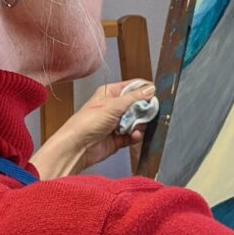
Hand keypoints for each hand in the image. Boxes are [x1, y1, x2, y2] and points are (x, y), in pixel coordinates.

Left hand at [31, 80, 155, 179]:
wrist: (77, 147)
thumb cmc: (87, 122)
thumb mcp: (114, 105)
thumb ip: (135, 97)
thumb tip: (151, 89)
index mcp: (110, 93)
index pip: (132, 87)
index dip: (144, 90)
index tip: (156, 94)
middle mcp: (114, 107)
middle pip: (138, 105)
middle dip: (144, 110)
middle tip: (147, 113)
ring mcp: (116, 123)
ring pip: (137, 121)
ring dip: (140, 124)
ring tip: (137, 127)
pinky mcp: (118, 138)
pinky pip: (133, 135)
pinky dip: (136, 136)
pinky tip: (134, 135)